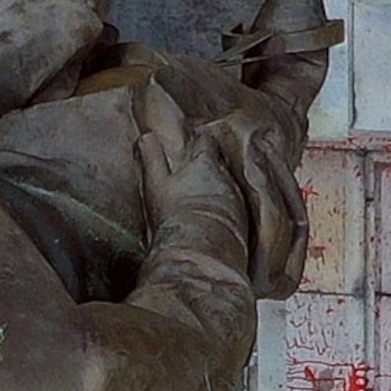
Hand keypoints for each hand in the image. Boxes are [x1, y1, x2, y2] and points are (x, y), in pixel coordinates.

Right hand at [134, 77, 239, 224]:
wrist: (200, 252)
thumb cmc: (175, 216)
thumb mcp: (155, 183)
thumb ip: (151, 157)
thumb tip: (147, 137)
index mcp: (205, 162)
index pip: (205, 140)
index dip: (196, 143)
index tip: (187, 150)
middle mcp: (226, 175)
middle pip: (218, 162)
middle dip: (207, 167)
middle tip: (189, 179)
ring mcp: (237, 197)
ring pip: (226, 184)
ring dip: (215, 190)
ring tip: (197, 204)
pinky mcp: (243, 218)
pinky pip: (234, 206)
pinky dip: (223, 209)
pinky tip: (209, 221)